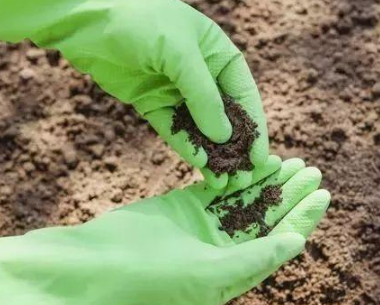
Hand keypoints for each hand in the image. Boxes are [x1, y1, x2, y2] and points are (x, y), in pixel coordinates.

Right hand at [0, 156, 329, 304]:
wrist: (102, 261)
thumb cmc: (158, 276)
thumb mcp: (214, 272)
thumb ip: (257, 257)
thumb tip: (298, 242)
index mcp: (236, 273)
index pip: (279, 243)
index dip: (303, 219)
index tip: (323, 194)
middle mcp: (225, 250)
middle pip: (267, 219)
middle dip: (290, 195)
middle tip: (314, 170)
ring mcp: (206, 227)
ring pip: (246, 200)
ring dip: (269, 181)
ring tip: (294, 161)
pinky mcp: (187, 205)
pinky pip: (221, 187)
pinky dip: (240, 175)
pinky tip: (259, 160)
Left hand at [5, 0, 267, 188]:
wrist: (88, 17)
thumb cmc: (142, 21)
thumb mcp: (180, 53)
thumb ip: (204, 96)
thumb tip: (224, 137)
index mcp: (219, 55)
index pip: (244, 96)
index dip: (255, 127)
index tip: (261, 157)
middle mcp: (203, 75)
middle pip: (225, 117)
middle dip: (235, 148)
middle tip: (242, 177)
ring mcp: (177, 91)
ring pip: (200, 128)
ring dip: (212, 154)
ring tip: (223, 182)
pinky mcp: (154, 104)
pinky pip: (174, 129)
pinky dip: (186, 146)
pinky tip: (199, 163)